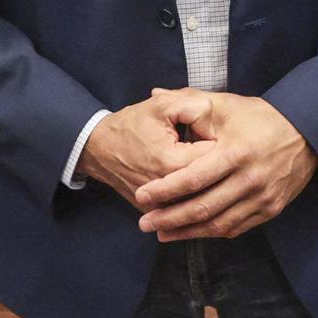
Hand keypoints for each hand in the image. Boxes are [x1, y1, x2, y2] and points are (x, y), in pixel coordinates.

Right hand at [75, 93, 213, 208]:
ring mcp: (163, 206)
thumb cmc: (131, 125)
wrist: (99, 148)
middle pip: (213, 180)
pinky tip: (186, 180)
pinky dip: (191, 195)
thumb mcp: (163, 104)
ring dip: (205, 182)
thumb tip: (217, 128)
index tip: (206, 134)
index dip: (217, 140)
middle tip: (200, 146)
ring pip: (202, 197)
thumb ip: (196, 108)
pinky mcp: (157, 213)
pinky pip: (185, 208)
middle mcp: (170, 191)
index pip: (217, 156)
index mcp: (175, 162)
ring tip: (194, 162)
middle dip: (213, 163)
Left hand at [133, 90, 317, 241]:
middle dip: (170, 218)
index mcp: (235, 152)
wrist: (307, 131)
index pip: (192, 179)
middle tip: (144, 222)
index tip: (142, 196)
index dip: (165, 190)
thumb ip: (188, 101)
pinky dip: (212, 231)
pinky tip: (193, 232)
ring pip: (218, 224)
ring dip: (188, 232)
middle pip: (203, 207)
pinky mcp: (271, 209)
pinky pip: (236, 227)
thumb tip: (153, 95)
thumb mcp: (225, 105)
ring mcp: (262, 198)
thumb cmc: (259, 116)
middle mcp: (249, 179)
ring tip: (162, 233)